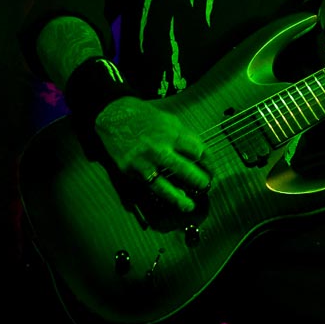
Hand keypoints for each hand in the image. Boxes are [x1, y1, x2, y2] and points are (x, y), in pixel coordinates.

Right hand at [94, 96, 210, 211]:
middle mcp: (159, 148)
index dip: (208, 162)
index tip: (211, 169)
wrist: (113, 117)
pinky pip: (149, 185)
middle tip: (206, 185)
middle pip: (185, 169)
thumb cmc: (145, 118)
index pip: (197, 150)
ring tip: (190, 205)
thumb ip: (184, 137)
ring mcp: (144, 161)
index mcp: (172, 133)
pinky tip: (172, 197)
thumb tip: (200, 155)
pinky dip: (162, 193)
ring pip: (164, 184)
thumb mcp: (169, 120)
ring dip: (179, 197)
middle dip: (199, 180)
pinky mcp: (130, 170)